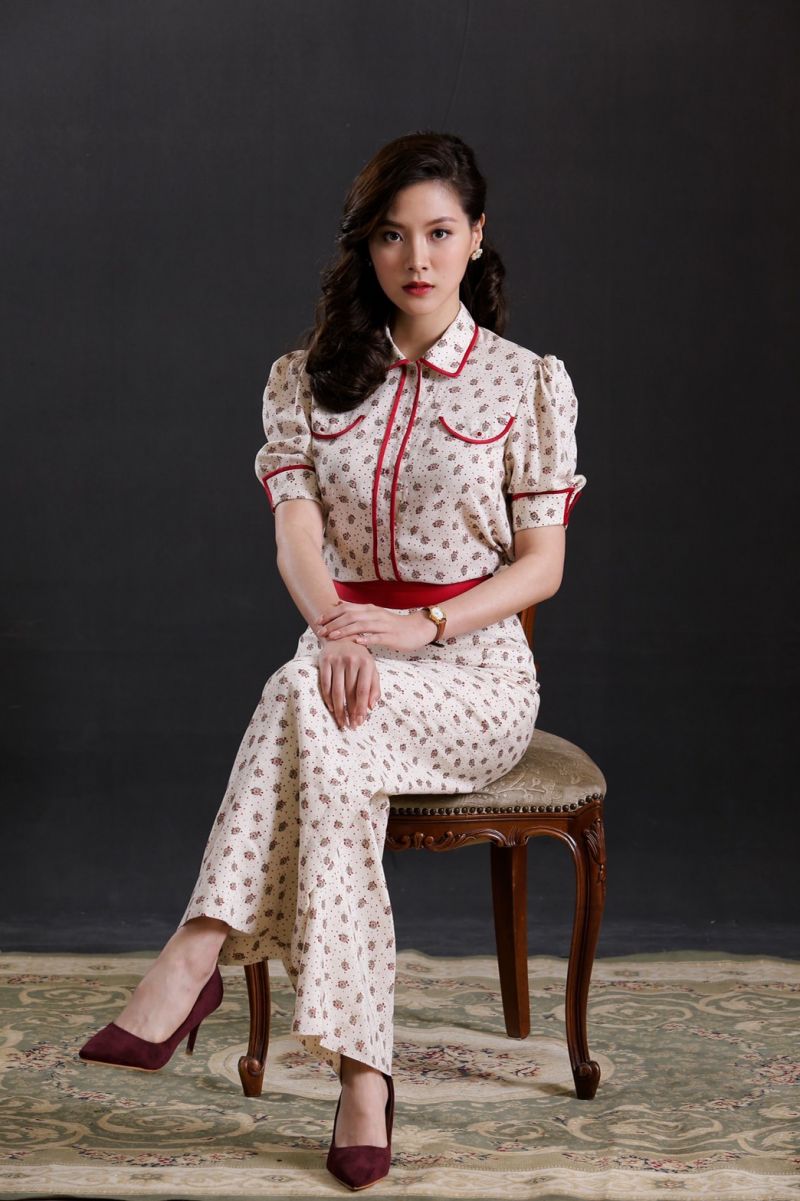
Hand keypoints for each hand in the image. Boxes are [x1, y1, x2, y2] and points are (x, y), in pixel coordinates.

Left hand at [315, 601, 436, 652]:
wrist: (416, 629)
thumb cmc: (392, 624)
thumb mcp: (373, 615)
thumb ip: (357, 611)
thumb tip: (338, 604)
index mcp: (369, 609)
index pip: (346, 608)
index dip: (330, 614)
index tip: (317, 621)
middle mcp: (375, 614)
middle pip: (351, 616)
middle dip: (333, 623)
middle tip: (320, 631)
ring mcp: (384, 625)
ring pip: (362, 625)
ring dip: (345, 631)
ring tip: (332, 637)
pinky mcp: (392, 636)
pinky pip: (378, 637)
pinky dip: (367, 639)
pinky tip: (357, 643)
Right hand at [317, 636, 381, 729]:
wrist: (341, 636)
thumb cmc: (359, 657)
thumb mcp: (371, 668)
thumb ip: (374, 686)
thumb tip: (371, 707)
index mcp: (366, 662)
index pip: (363, 690)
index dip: (361, 708)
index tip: (360, 721)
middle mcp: (352, 660)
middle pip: (350, 693)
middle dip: (350, 712)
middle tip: (350, 726)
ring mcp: (337, 660)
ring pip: (337, 691)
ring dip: (338, 709)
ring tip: (341, 721)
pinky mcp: (324, 660)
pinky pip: (325, 684)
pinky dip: (327, 698)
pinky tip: (331, 708)